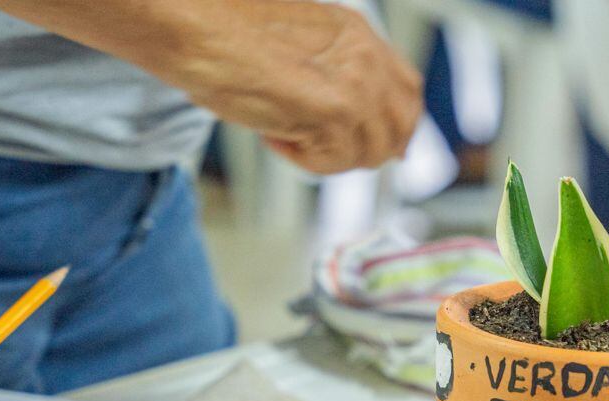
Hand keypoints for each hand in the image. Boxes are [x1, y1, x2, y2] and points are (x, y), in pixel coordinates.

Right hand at [186, 3, 421, 173]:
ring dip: (325, 154)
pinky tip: (272, 132)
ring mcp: (356, 86)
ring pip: (366, 153)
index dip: (398, 125)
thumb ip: (332, 71)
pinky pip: (332, 162)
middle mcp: (366, 57)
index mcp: (359, 35)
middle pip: (399, 128)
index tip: (387, 146)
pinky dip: (300, 158)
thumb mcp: (299, 44)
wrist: (200, 31)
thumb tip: (349, 115)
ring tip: (283, 130)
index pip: (408, 89)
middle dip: (366, 150)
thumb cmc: (228, 35)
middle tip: (324, 150)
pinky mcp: (336, 114)